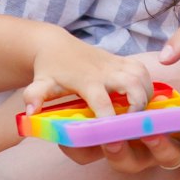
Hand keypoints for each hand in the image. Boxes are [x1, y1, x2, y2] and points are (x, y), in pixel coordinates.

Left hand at [23, 32, 152, 124]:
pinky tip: (142, 98)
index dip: (110, 119)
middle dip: (138, 105)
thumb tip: (31, 112)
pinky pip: (143, 70)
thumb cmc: (49, 70)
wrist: (55, 45)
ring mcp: (115, 64)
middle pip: (132, 85)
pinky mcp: (122, 60)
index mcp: (86, 81)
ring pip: (142, 76)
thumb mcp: (39, 84)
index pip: (102, 102)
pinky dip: (148, 84)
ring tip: (140, 113)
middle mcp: (104, 71)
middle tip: (135, 123)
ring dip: (146, 95)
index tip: (113, 134)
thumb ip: (34, 96)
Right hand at [60, 52, 179, 173]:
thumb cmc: (170, 77)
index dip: (80, 147)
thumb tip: (65, 77)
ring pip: (161, 158)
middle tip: (109, 139)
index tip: (68, 136)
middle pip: (125, 161)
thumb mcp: (131, 73)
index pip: (95, 150)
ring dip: (154, 146)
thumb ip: (104, 79)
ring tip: (148, 131)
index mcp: (125, 133)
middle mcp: (146, 147)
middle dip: (115, 152)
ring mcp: (175, 147)